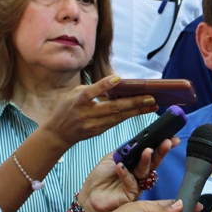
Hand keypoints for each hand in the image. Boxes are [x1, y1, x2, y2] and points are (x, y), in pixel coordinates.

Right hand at [41, 75, 158, 148]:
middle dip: (133, 102)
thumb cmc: (68, 108)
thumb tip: (116, 83)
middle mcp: (86, 114)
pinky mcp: (99, 131)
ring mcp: (93, 125)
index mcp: (78, 101)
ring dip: (137, 111)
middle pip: (112, 108)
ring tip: (152, 105)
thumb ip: (93, 89)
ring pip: (118, 117)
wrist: (58, 133)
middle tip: (151, 97)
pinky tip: (142, 110)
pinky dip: (129, 115)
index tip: (118, 78)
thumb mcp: (75, 93)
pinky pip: (116, 122)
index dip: (103, 85)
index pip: (91, 92)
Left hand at [78, 137, 177, 211]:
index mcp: (135, 163)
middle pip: (153, 162)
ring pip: (145, 171)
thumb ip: (124, 151)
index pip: (151, 152)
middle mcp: (139, 173)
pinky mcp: (131, 194)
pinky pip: (131, 182)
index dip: (160, 145)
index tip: (170, 137)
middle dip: (161, 151)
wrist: (90, 195)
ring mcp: (137, 184)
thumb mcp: (111, 158)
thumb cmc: (100, 178)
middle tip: (167, 142)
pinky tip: (121, 166)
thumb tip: (136, 143)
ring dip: (147, 160)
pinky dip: (125, 173)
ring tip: (147, 151)